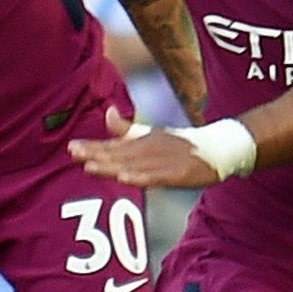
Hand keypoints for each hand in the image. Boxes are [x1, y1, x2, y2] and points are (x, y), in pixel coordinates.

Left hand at [68, 111, 225, 187]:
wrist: (220, 147)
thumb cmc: (183, 143)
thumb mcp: (153, 133)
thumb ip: (127, 127)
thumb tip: (106, 112)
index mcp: (142, 141)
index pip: (113, 145)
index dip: (93, 147)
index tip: (72, 147)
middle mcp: (150, 149)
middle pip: (119, 154)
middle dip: (96, 155)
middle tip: (74, 154)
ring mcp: (163, 161)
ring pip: (133, 166)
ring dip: (112, 166)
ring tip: (91, 167)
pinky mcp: (177, 173)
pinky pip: (156, 177)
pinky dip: (140, 177)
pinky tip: (126, 179)